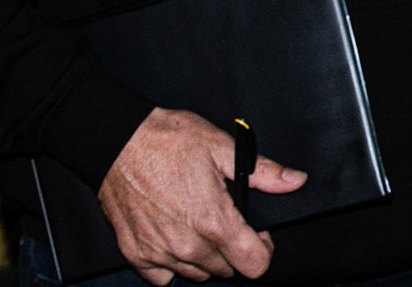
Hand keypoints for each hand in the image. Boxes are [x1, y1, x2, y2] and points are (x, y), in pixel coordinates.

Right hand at [97, 107, 306, 283]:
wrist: (115, 141)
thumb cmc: (168, 139)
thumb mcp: (221, 147)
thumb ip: (263, 171)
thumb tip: (296, 181)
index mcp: (214, 222)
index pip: (254, 265)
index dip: (263, 249)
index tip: (256, 232)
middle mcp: (187, 246)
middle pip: (226, 270)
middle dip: (233, 249)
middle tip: (225, 220)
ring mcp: (159, 253)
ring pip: (196, 274)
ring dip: (204, 257)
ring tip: (198, 223)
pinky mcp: (136, 253)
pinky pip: (163, 277)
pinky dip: (171, 264)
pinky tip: (173, 236)